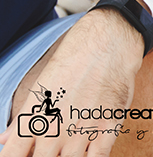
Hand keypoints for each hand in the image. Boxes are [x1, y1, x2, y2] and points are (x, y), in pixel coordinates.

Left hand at [0, 9, 142, 156]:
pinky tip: (90, 154)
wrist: (107, 41)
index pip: (13, 155)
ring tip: (68, 150)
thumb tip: (3, 140)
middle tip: (51, 149)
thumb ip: (23, 119)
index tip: (24, 156)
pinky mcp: (109, 126)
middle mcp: (56, 128)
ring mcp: (83, 129)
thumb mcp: (41, 87)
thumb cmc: (73, 60)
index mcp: (34, 118)